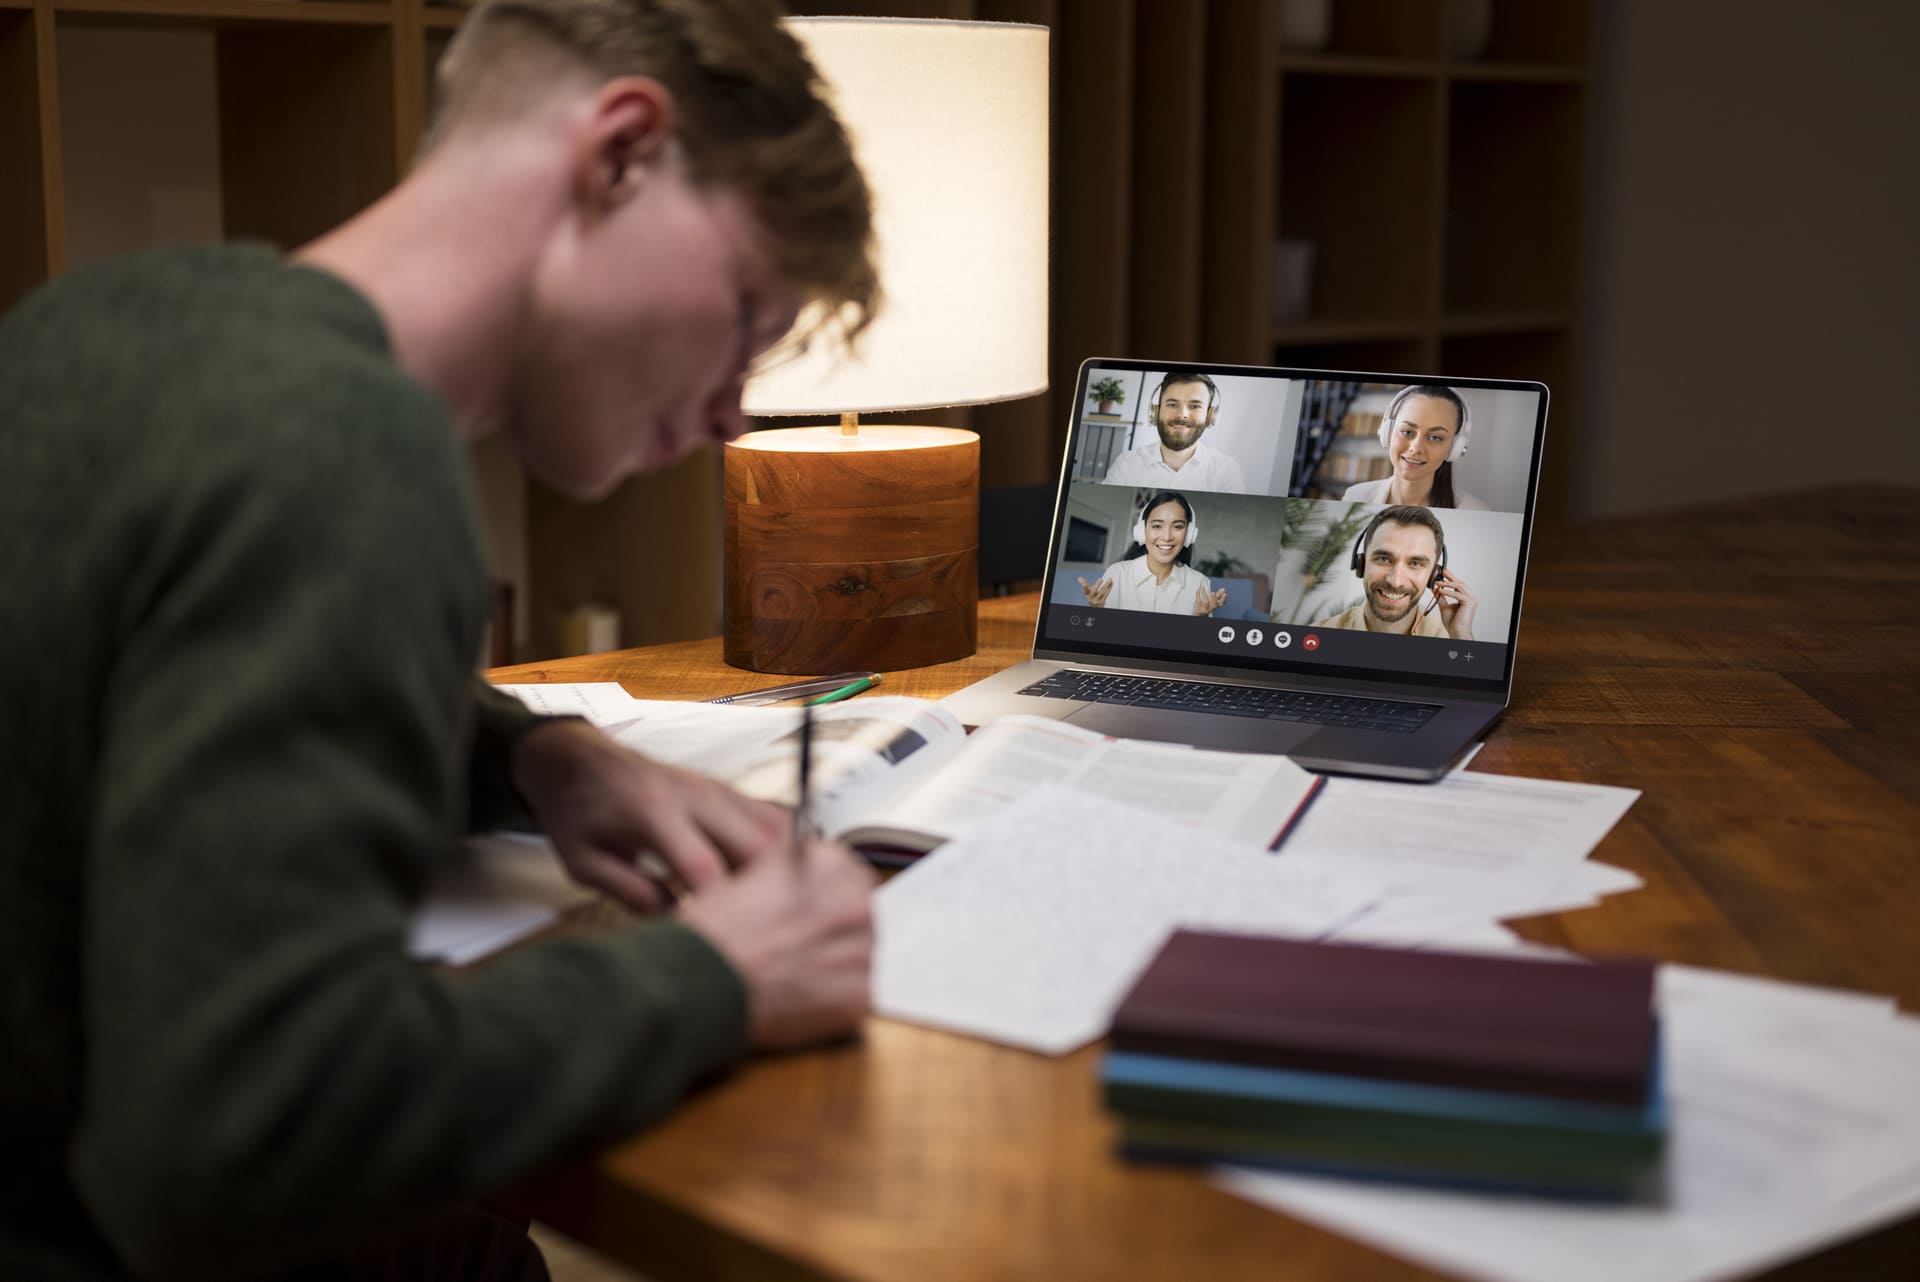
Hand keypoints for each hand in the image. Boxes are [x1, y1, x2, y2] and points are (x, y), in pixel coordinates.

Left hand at [511, 719, 789, 912]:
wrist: (582, 762)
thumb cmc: (579, 813)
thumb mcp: (582, 862)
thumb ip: (628, 892)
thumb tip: (676, 922)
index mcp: (654, 812)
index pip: (703, 864)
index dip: (718, 907)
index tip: (718, 940)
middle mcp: (697, 795)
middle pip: (757, 845)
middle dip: (762, 894)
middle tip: (756, 933)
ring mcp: (719, 790)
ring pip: (777, 830)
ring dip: (780, 872)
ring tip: (767, 911)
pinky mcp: (730, 791)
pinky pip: (774, 819)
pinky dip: (782, 851)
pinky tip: (771, 881)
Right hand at [677, 836, 876, 1048]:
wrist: (700, 984)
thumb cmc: (712, 936)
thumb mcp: (746, 876)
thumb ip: (788, 873)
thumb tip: (800, 880)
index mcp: (828, 866)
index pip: (849, 874)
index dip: (825, 895)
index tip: (812, 910)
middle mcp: (853, 903)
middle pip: (858, 916)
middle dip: (833, 930)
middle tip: (797, 948)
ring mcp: (860, 952)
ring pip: (858, 957)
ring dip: (835, 965)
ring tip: (792, 977)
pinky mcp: (858, 996)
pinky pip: (856, 996)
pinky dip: (834, 1002)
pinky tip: (799, 1001)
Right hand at [1078, 575, 1113, 606]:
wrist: (1096, 607)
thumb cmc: (1092, 597)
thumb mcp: (1088, 591)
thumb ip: (1085, 584)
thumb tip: (1079, 578)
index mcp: (1087, 595)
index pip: (1085, 591)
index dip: (1084, 588)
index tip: (1084, 584)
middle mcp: (1091, 598)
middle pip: (1094, 591)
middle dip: (1097, 585)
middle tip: (1100, 579)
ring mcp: (1097, 600)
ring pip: (1102, 592)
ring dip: (1106, 585)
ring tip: (1110, 579)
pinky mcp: (1102, 601)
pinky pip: (1106, 594)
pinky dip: (1109, 588)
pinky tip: (1111, 583)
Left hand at [1192, 585, 1228, 615]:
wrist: (1199, 613)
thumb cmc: (1207, 605)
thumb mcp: (1213, 600)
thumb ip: (1218, 594)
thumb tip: (1223, 589)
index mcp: (1215, 605)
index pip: (1221, 603)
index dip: (1223, 599)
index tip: (1225, 594)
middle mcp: (1211, 608)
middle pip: (1214, 605)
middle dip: (1214, 598)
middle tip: (1213, 593)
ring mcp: (1205, 608)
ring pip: (1205, 602)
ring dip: (1204, 594)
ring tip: (1202, 588)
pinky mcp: (1198, 608)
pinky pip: (1198, 601)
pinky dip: (1198, 595)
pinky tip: (1198, 590)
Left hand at [1432, 568, 1477, 639]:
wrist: (1457, 632)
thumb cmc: (1453, 622)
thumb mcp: (1444, 607)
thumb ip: (1441, 598)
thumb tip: (1435, 589)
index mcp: (1466, 598)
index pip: (1458, 585)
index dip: (1451, 578)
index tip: (1443, 573)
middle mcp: (1470, 597)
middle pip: (1460, 583)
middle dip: (1450, 577)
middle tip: (1441, 572)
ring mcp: (1471, 600)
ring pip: (1460, 587)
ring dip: (1448, 583)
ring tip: (1438, 582)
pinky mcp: (1469, 603)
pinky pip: (1458, 594)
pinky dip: (1448, 592)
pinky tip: (1440, 591)